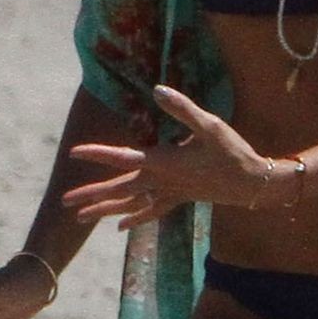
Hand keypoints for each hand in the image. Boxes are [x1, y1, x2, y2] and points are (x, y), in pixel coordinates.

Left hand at [63, 85, 264, 228]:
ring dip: (106, 210)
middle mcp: (162, 181)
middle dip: (92, 195)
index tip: (74, 154)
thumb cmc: (233, 152)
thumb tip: (157, 90)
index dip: (98, 153)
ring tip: (80, 218)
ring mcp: (170, 193)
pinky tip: (120, 227)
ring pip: (132, 204)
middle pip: (120, 189)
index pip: (124, 157)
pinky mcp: (180, 199)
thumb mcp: (210, 125)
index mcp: (165, 161)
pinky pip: (152, 212)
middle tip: (64, 203)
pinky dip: (135, 218)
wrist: (253, 184)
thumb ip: (183, 109)